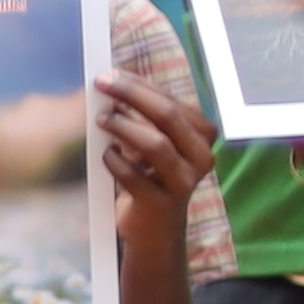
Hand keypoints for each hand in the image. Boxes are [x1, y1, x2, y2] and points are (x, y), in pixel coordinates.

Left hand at [94, 63, 215, 216]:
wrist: (155, 228)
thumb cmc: (151, 175)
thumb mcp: (154, 142)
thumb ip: (142, 115)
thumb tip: (113, 80)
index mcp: (202, 136)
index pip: (172, 101)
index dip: (141, 85)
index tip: (111, 74)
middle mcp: (201, 157)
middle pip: (168, 116)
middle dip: (132, 96)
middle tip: (102, 85)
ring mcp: (183, 182)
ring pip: (156, 144)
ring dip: (124, 127)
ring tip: (102, 120)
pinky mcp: (160, 203)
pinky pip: (134, 175)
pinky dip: (115, 161)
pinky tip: (105, 155)